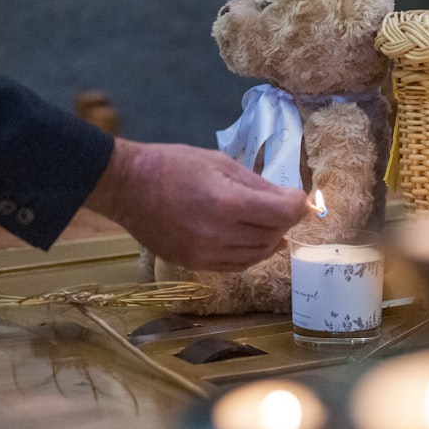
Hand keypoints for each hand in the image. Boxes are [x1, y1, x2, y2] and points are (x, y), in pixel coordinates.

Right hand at [85, 138, 307, 270]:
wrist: (127, 187)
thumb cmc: (173, 165)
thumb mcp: (220, 163)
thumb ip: (259, 185)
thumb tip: (293, 200)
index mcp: (226, 203)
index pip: (281, 213)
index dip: (297, 206)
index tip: (301, 199)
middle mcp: (218, 235)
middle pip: (272, 235)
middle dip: (284, 221)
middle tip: (284, 207)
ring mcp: (205, 254)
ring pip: (257, 255)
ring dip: (270, 239)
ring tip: (270, 223)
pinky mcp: (194, 265)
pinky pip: (236, 265)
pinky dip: (251, 253)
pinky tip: (252, 239)